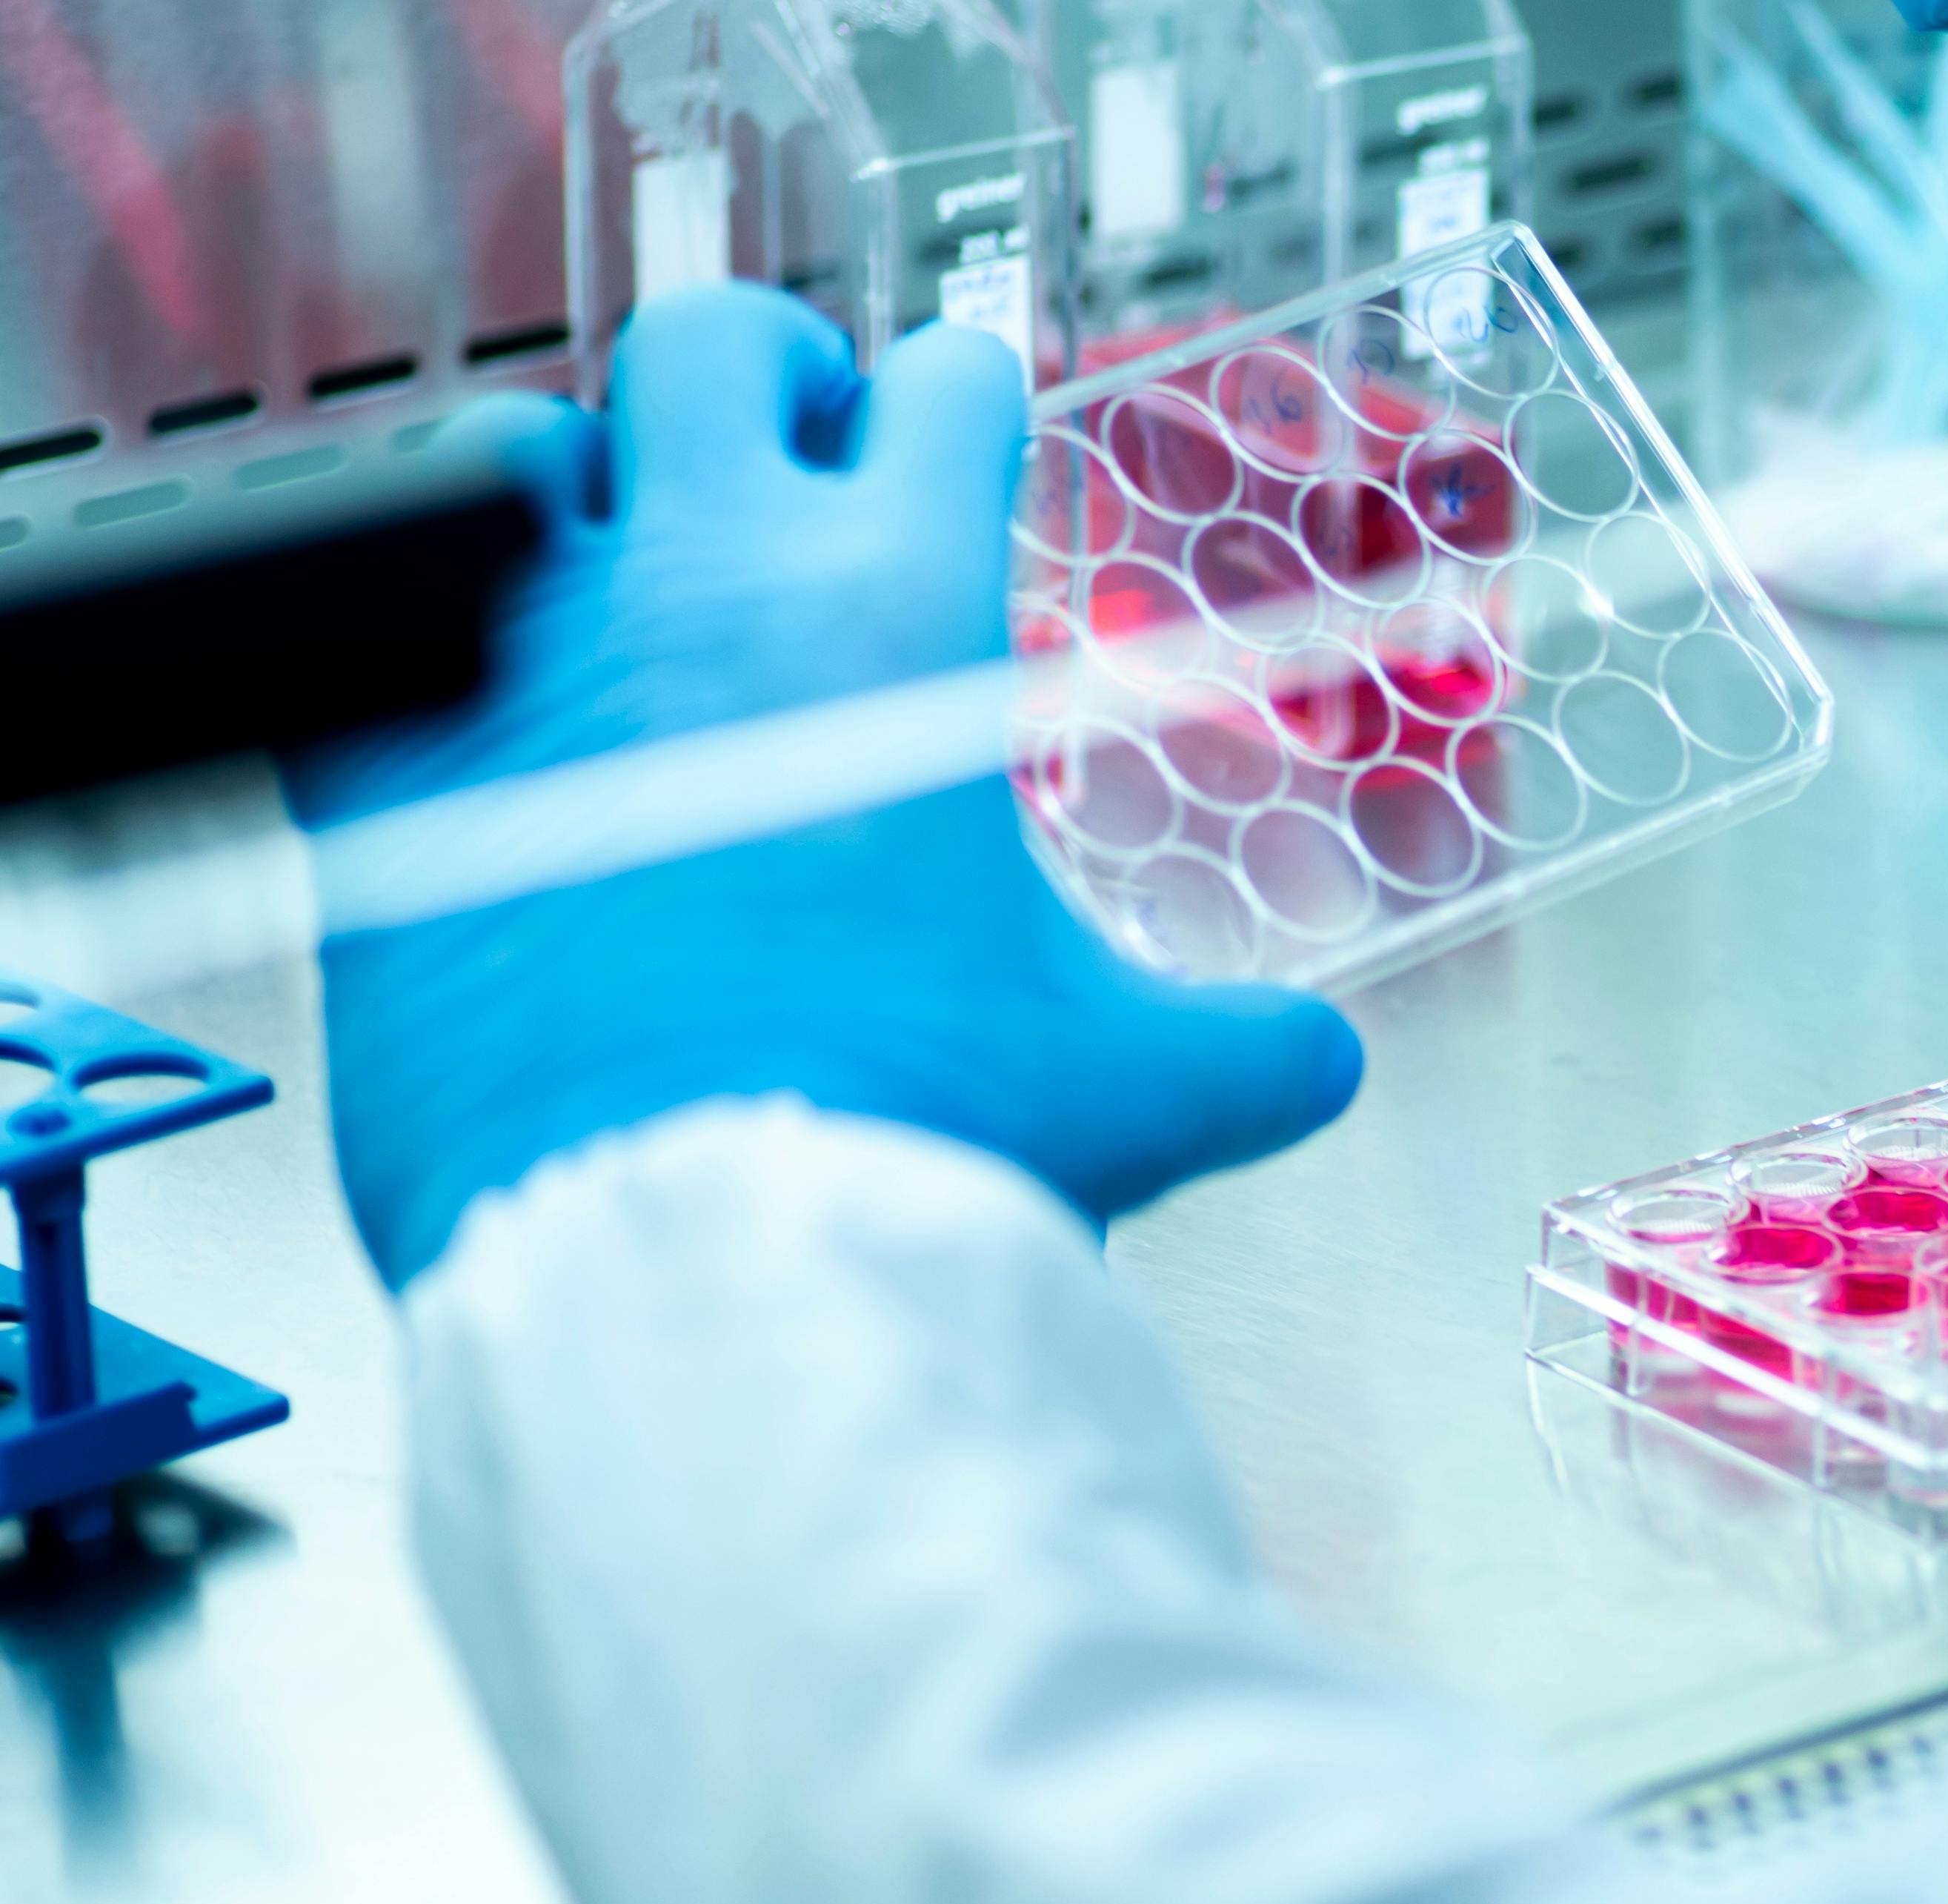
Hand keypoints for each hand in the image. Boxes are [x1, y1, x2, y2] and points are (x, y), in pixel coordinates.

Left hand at [292, 288, 1361, 1287]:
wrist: (696, 1249)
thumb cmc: (912, 1137)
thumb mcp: (1133, 1091)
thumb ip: (1245, 1052)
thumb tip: (1315, 1067)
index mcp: (895, 614)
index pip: (939, 389)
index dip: (962, 398)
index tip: (959, 429)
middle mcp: (703, 587)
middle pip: (713, 348)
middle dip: (769, 377)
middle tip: (799, 445)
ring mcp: (526, 657)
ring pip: (522, 447)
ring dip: (583, 479)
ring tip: (621, 556)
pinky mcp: (386, 762)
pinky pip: (371, 621)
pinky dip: (436, 640)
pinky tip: (494, 712)